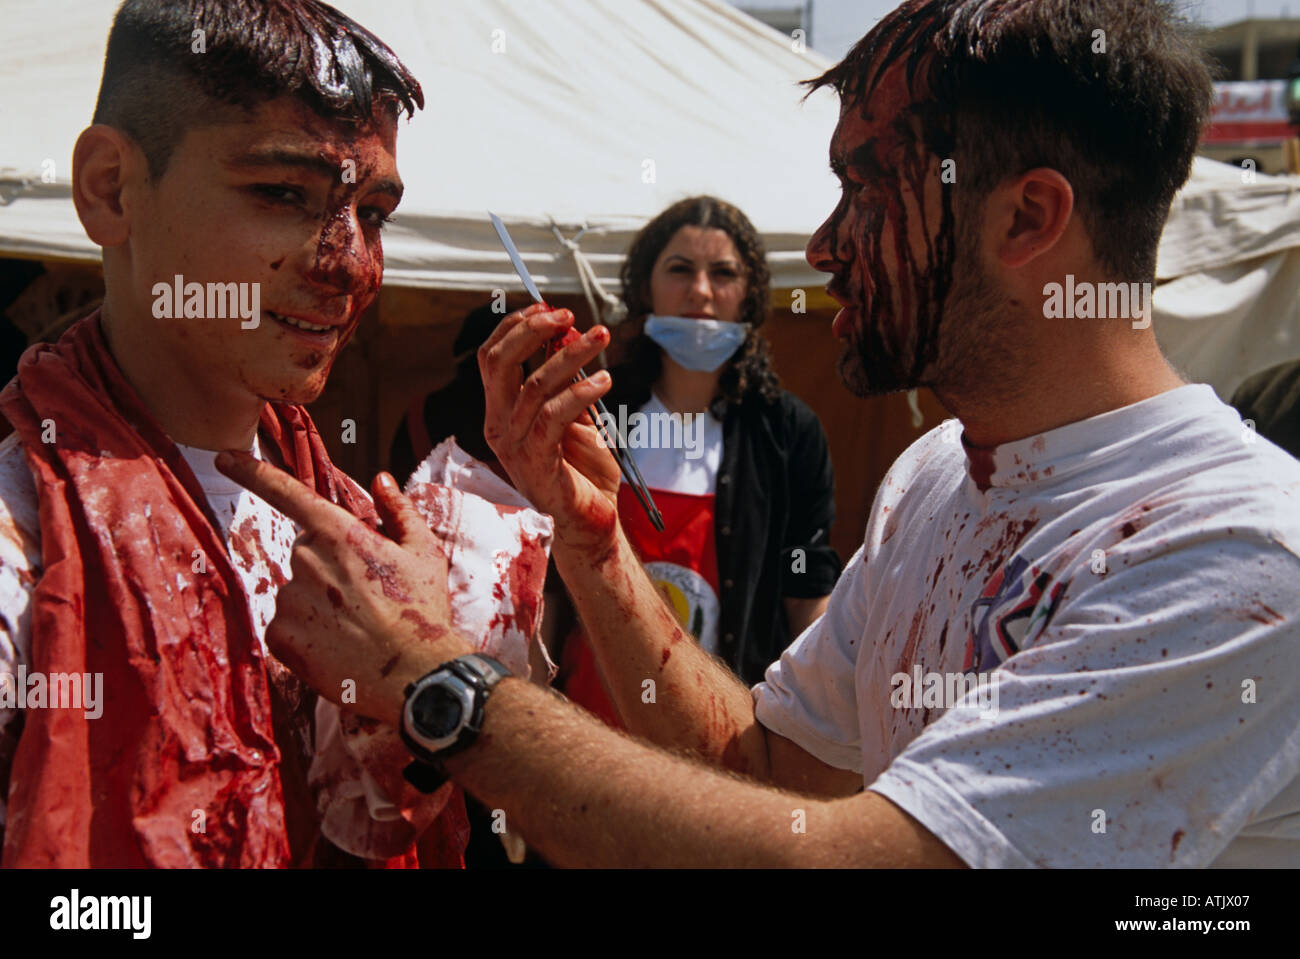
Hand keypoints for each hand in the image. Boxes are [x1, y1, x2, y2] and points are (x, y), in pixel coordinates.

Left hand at [214, 451, 472, 725]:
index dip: (251, 472)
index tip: (224, 458)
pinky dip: (307, 634)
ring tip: (357, 626)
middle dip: (329, 566)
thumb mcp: (425, 552)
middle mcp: (306, 561)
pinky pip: (286, 626)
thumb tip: (380, 479)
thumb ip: (399, 510)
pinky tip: (339, 645)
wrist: (415, 674)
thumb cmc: (423, 610)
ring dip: (319, 603)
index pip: (288, 493)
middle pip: (306, 551)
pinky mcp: (281, 637)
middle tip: (366, 593)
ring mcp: (290, 600)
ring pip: (297, 591)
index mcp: (340, 533)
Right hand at [478, 304, 621, 557]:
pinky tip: (605, 382)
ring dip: (571, 355)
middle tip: (568, 315)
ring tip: (601, 338)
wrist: (592, 523)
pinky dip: (581, 392)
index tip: (548, 308)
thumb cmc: (583, 473)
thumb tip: (569, 335)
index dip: (515, 327)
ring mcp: (515, 448)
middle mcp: (499, 427)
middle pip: (499, 364)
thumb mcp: (576, 418)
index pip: (492, 358)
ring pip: (534, 385)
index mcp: (502, 413)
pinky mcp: (537, 464)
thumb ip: (567, 383)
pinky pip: (553, 417)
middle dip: (532, 330)